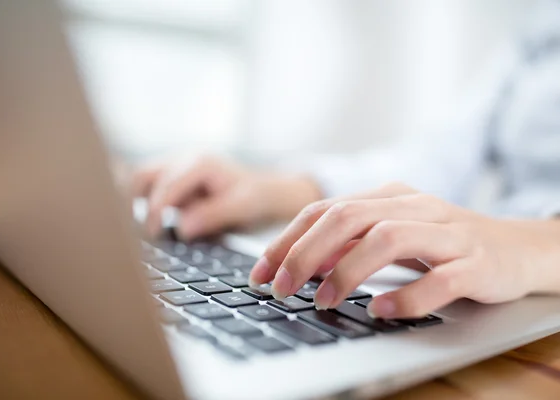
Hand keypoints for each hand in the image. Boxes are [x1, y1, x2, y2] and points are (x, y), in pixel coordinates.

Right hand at [132, 154, 321, 239]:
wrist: (265, 194)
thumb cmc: (255, 200)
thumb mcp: (241, 208)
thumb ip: (211, 215)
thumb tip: (182, 228)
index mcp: (201, 163)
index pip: (165, 185)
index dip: (155, 210)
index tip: (152, 234)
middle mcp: (185, 158)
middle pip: (144, 175)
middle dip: (138, 203)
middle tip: (143, 233)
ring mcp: (177, 166)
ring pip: (142, 179)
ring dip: (138, 201)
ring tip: (144, 229)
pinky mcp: (174, 178)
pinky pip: (150, 187)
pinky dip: (146, 203)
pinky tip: (154, 224)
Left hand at [249, 182, 559, 318]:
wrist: (517, 247)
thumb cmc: (443, 243)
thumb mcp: (392, 234)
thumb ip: (350, 242)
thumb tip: (300, 262)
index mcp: (389, 197)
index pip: (325, 210)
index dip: (287, 240)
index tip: (261, 272)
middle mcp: (415, 207)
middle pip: (348, 217)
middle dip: (305, 254)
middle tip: (281, 288)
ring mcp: (447, 233)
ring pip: (389, 239)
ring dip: (347, 272)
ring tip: (322, 301)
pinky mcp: (476, 264)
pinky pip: (440, 279)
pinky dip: (407, 296)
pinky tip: (381, 310)